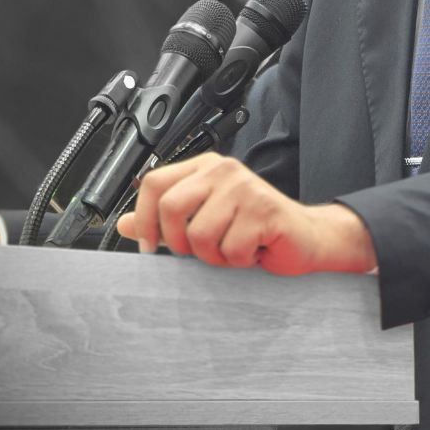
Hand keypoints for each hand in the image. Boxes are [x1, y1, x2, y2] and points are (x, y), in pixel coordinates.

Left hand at [117, 153, 377, 275]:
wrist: (304, 238)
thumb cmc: (254, 229)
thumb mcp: (204, 220)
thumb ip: (165, 220)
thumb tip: (124, 224)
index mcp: (204, 168)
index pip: (154, 183)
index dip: (145, 219)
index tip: (150, 247)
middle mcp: (222, 170)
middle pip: (171, 206)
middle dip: (179, 242)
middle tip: (201, 252)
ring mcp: (244, 187)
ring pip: (200, 235)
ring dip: (215, 256)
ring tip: (234, 248)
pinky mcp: (264, 209)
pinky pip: (230, 249)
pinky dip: (239, 261)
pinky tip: (253, 250)